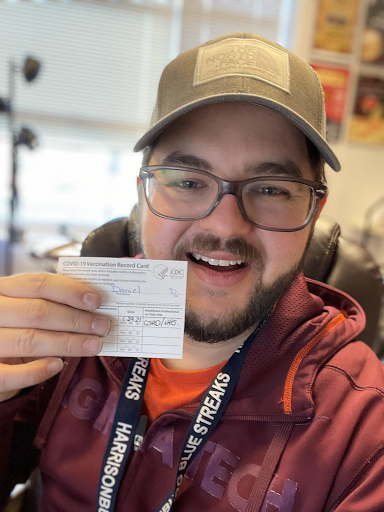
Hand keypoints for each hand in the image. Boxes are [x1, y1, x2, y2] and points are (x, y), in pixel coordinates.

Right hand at [0, 273, 109, 401]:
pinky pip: (10, 374)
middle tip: (102, 326)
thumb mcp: (23, 308)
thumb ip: (50, 303)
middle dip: (75, 319)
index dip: (69, 291)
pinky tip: (58, 365)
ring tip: (92, 345)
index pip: (37, 284)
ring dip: (67, 343)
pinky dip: (37, 370)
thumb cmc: (11, 328)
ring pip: (28, 340)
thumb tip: (92, 307)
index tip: (96, 301)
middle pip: (36, 312)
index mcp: (2, 290)